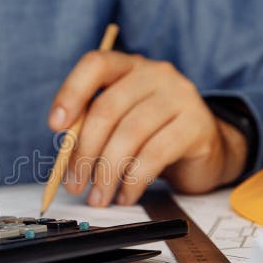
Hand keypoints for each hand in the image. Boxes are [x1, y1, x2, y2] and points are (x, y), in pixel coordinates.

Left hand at [48, 51, 247, 206]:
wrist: (207, 149)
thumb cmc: (153, 135)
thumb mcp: (119, 124)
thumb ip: (92, 127)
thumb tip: (64, 157)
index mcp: (129, 66)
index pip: (95, 65)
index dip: (70, 93)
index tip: (55, 126)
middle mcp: (156, 74)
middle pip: (107, 109)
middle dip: (84, 152)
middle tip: (75, 184)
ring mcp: (180, 97)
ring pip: (129, 135)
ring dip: (107, 172)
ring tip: (98, 196)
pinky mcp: (197, 126)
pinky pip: (154, 155)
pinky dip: (133, 181)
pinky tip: (125, 195)